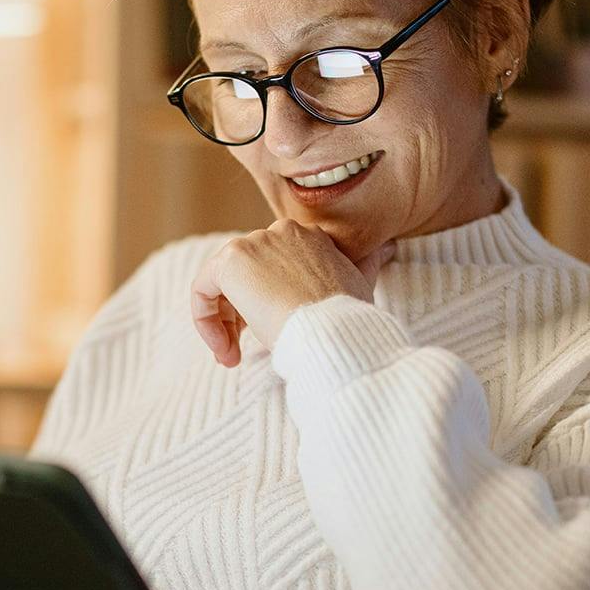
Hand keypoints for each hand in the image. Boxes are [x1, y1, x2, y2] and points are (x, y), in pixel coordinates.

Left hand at [190, 221, 397, 367]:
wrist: (333, 332)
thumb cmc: (350, 320)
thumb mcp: (360, 286)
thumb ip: (368, 264)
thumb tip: (387, 247)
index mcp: (311, 237)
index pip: (274, 268)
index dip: (268, 305)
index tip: (271, 335)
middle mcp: (281, 232)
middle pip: (247, 276)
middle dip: (240, 317)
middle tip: (243, 353)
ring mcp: (254, 243)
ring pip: (223, 285)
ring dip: (223, 325)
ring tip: (233, 357)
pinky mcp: (230, 262)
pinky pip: (202, 290)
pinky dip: (205, 321)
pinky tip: (224, 350)